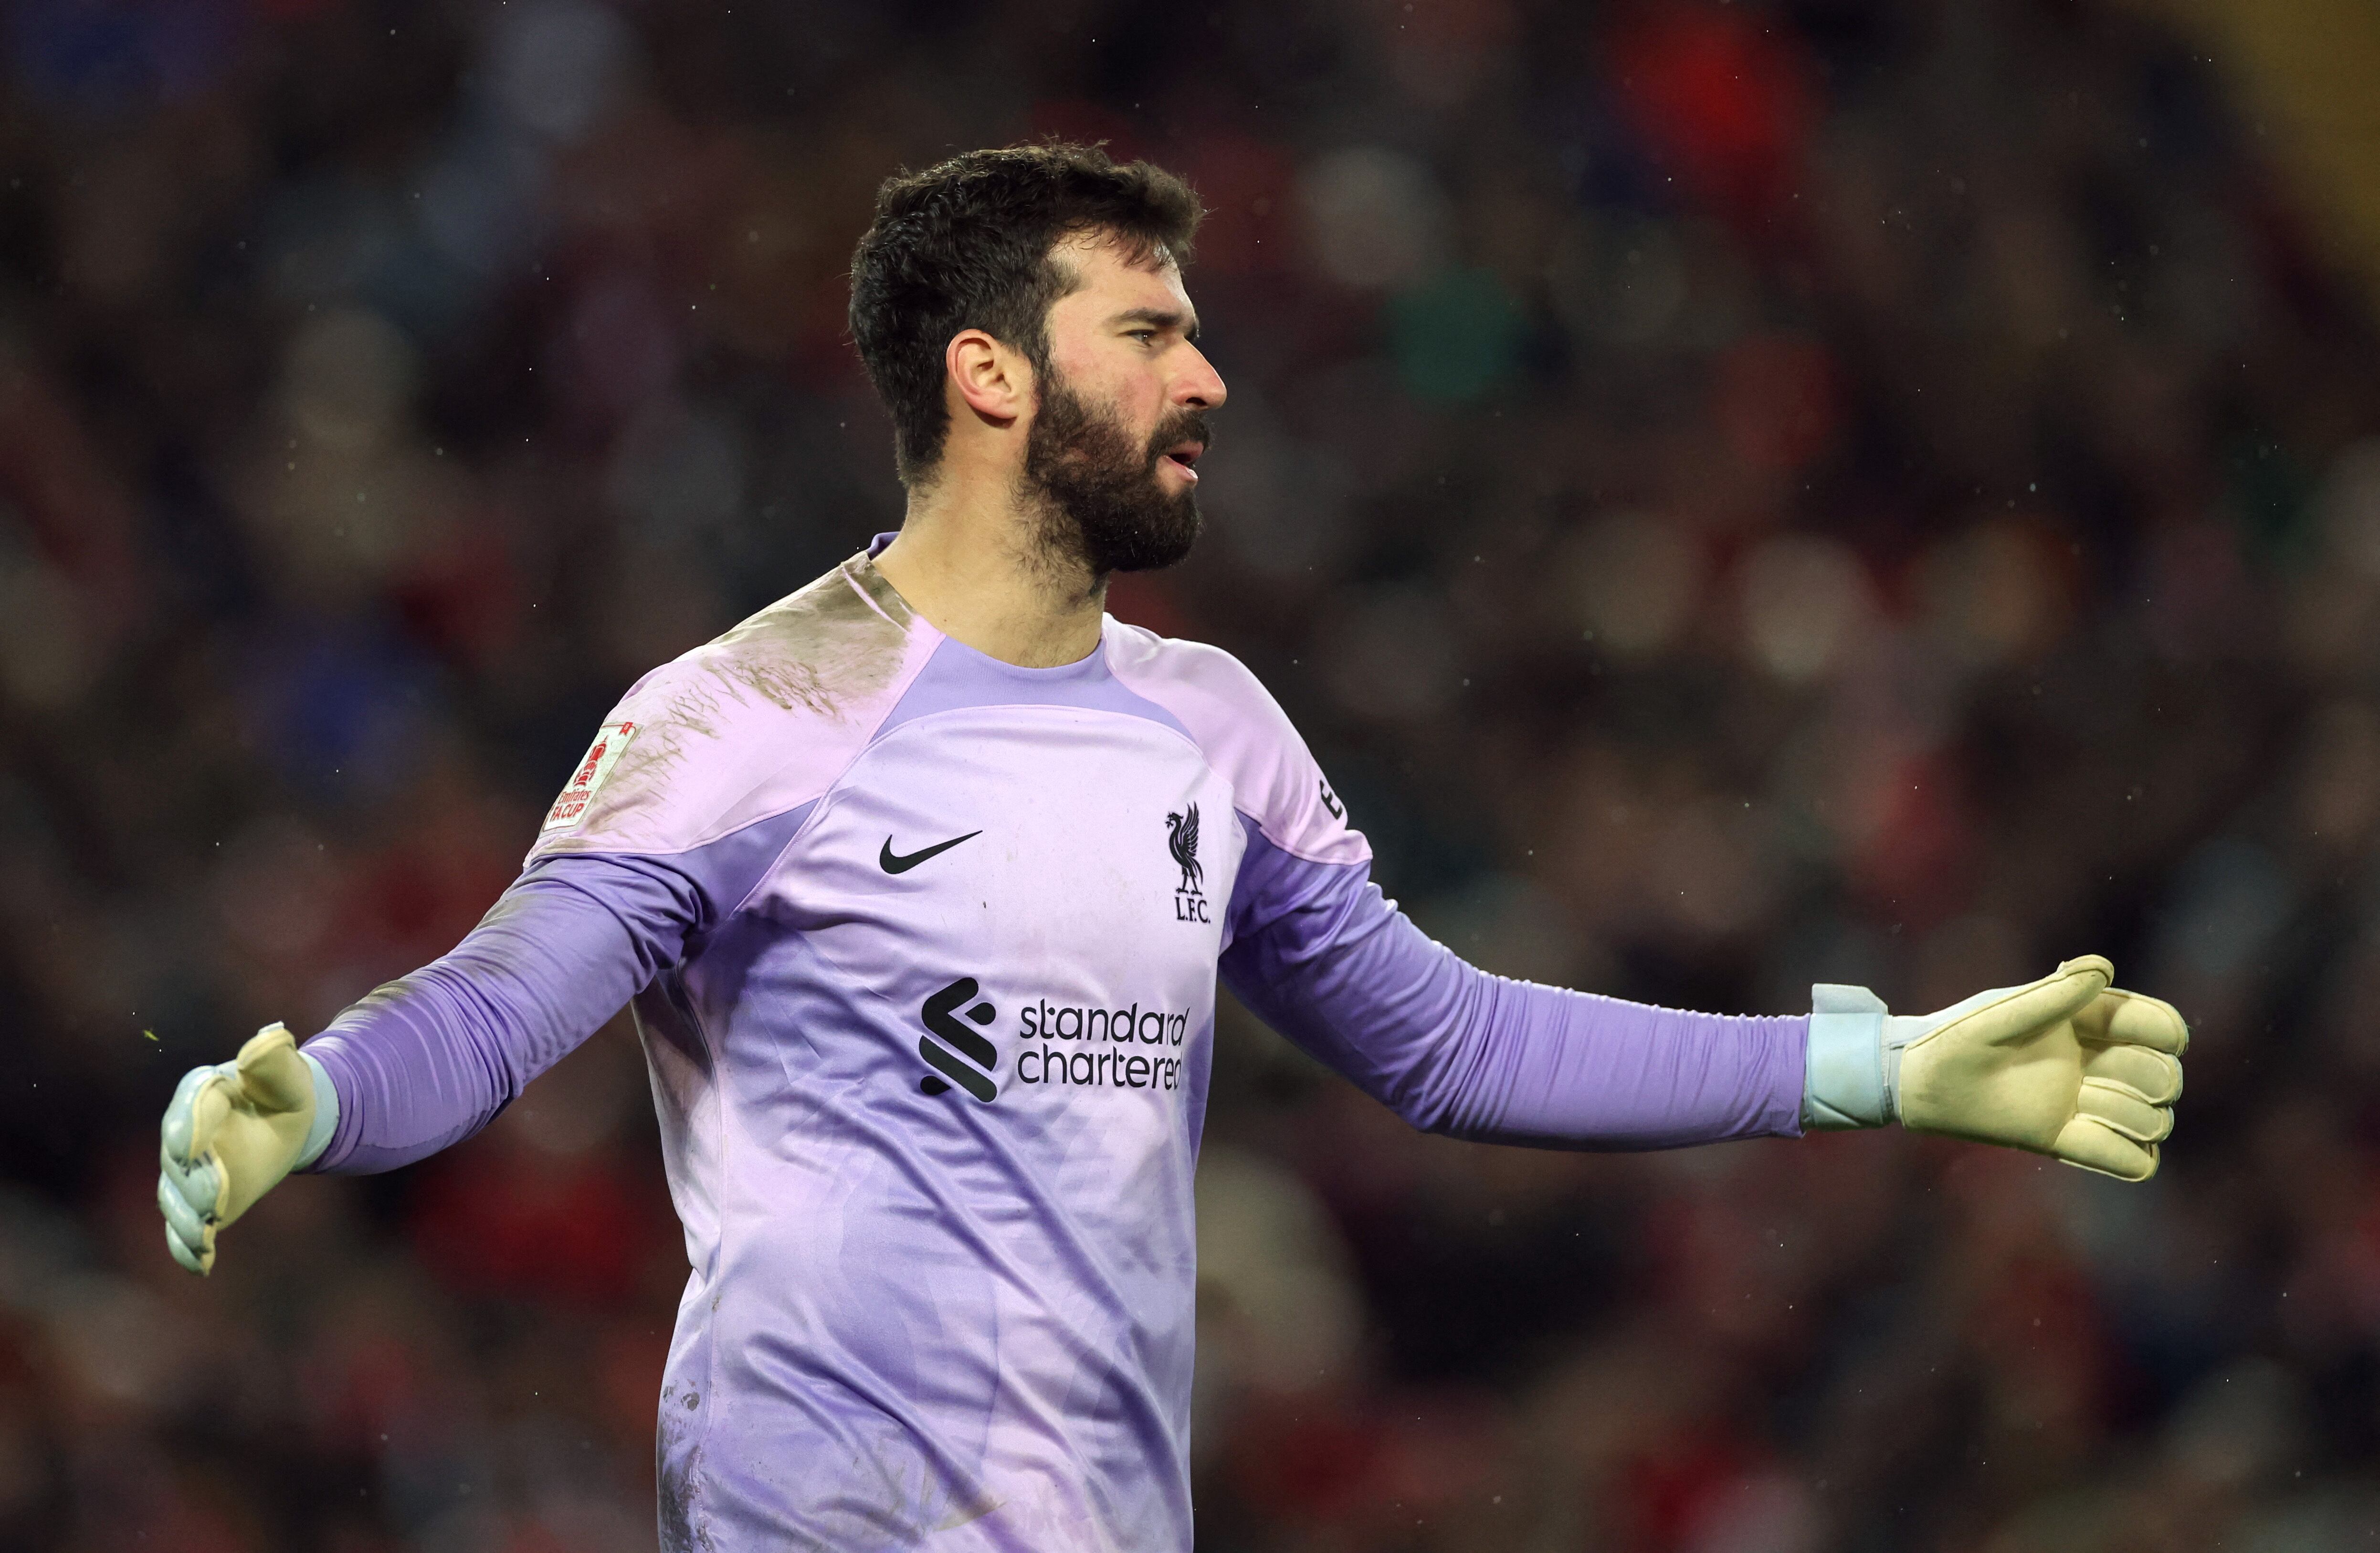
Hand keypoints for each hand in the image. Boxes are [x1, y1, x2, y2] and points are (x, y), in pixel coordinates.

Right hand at [157, 1024, 329, 1273]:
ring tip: (205, 1234)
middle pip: (180, 1161)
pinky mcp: (197, 1203)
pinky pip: (183, 1228)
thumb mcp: (288, 1073)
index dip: (189, 1126)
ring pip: (176, 1198)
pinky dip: (187, 1249)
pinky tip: (203, 1265)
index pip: (191, 1107)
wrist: (284, 1120)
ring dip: (187, 1219)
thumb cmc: (283, 1091)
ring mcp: (186, 1171)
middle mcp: (184, 1134)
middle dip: (193, 1181)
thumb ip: (275, 1058)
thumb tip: (268, 1040)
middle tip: (211, 1199)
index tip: (190, 1145)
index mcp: (203, 1092)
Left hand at [1892, 955, 2186, 1180]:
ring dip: (2130, 1115)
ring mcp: (2083, 1103)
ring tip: (2083, 1105)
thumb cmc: (1957, 1037)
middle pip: (2163, 1076)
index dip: (2166, 1030)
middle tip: (2103, 1078)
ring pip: (2153, 1121)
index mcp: (2084, 1021)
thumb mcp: (2004, 1015)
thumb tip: (2104, 968)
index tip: (2169, 1038)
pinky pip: (2129, 1161)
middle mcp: (2092, 1062)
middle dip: (2153, 1078)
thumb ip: (2053, 995)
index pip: (2152, 1023)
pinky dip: (2127, 1156)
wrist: (1920, 1083)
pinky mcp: (2065, 1140)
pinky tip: (2093, 1135)